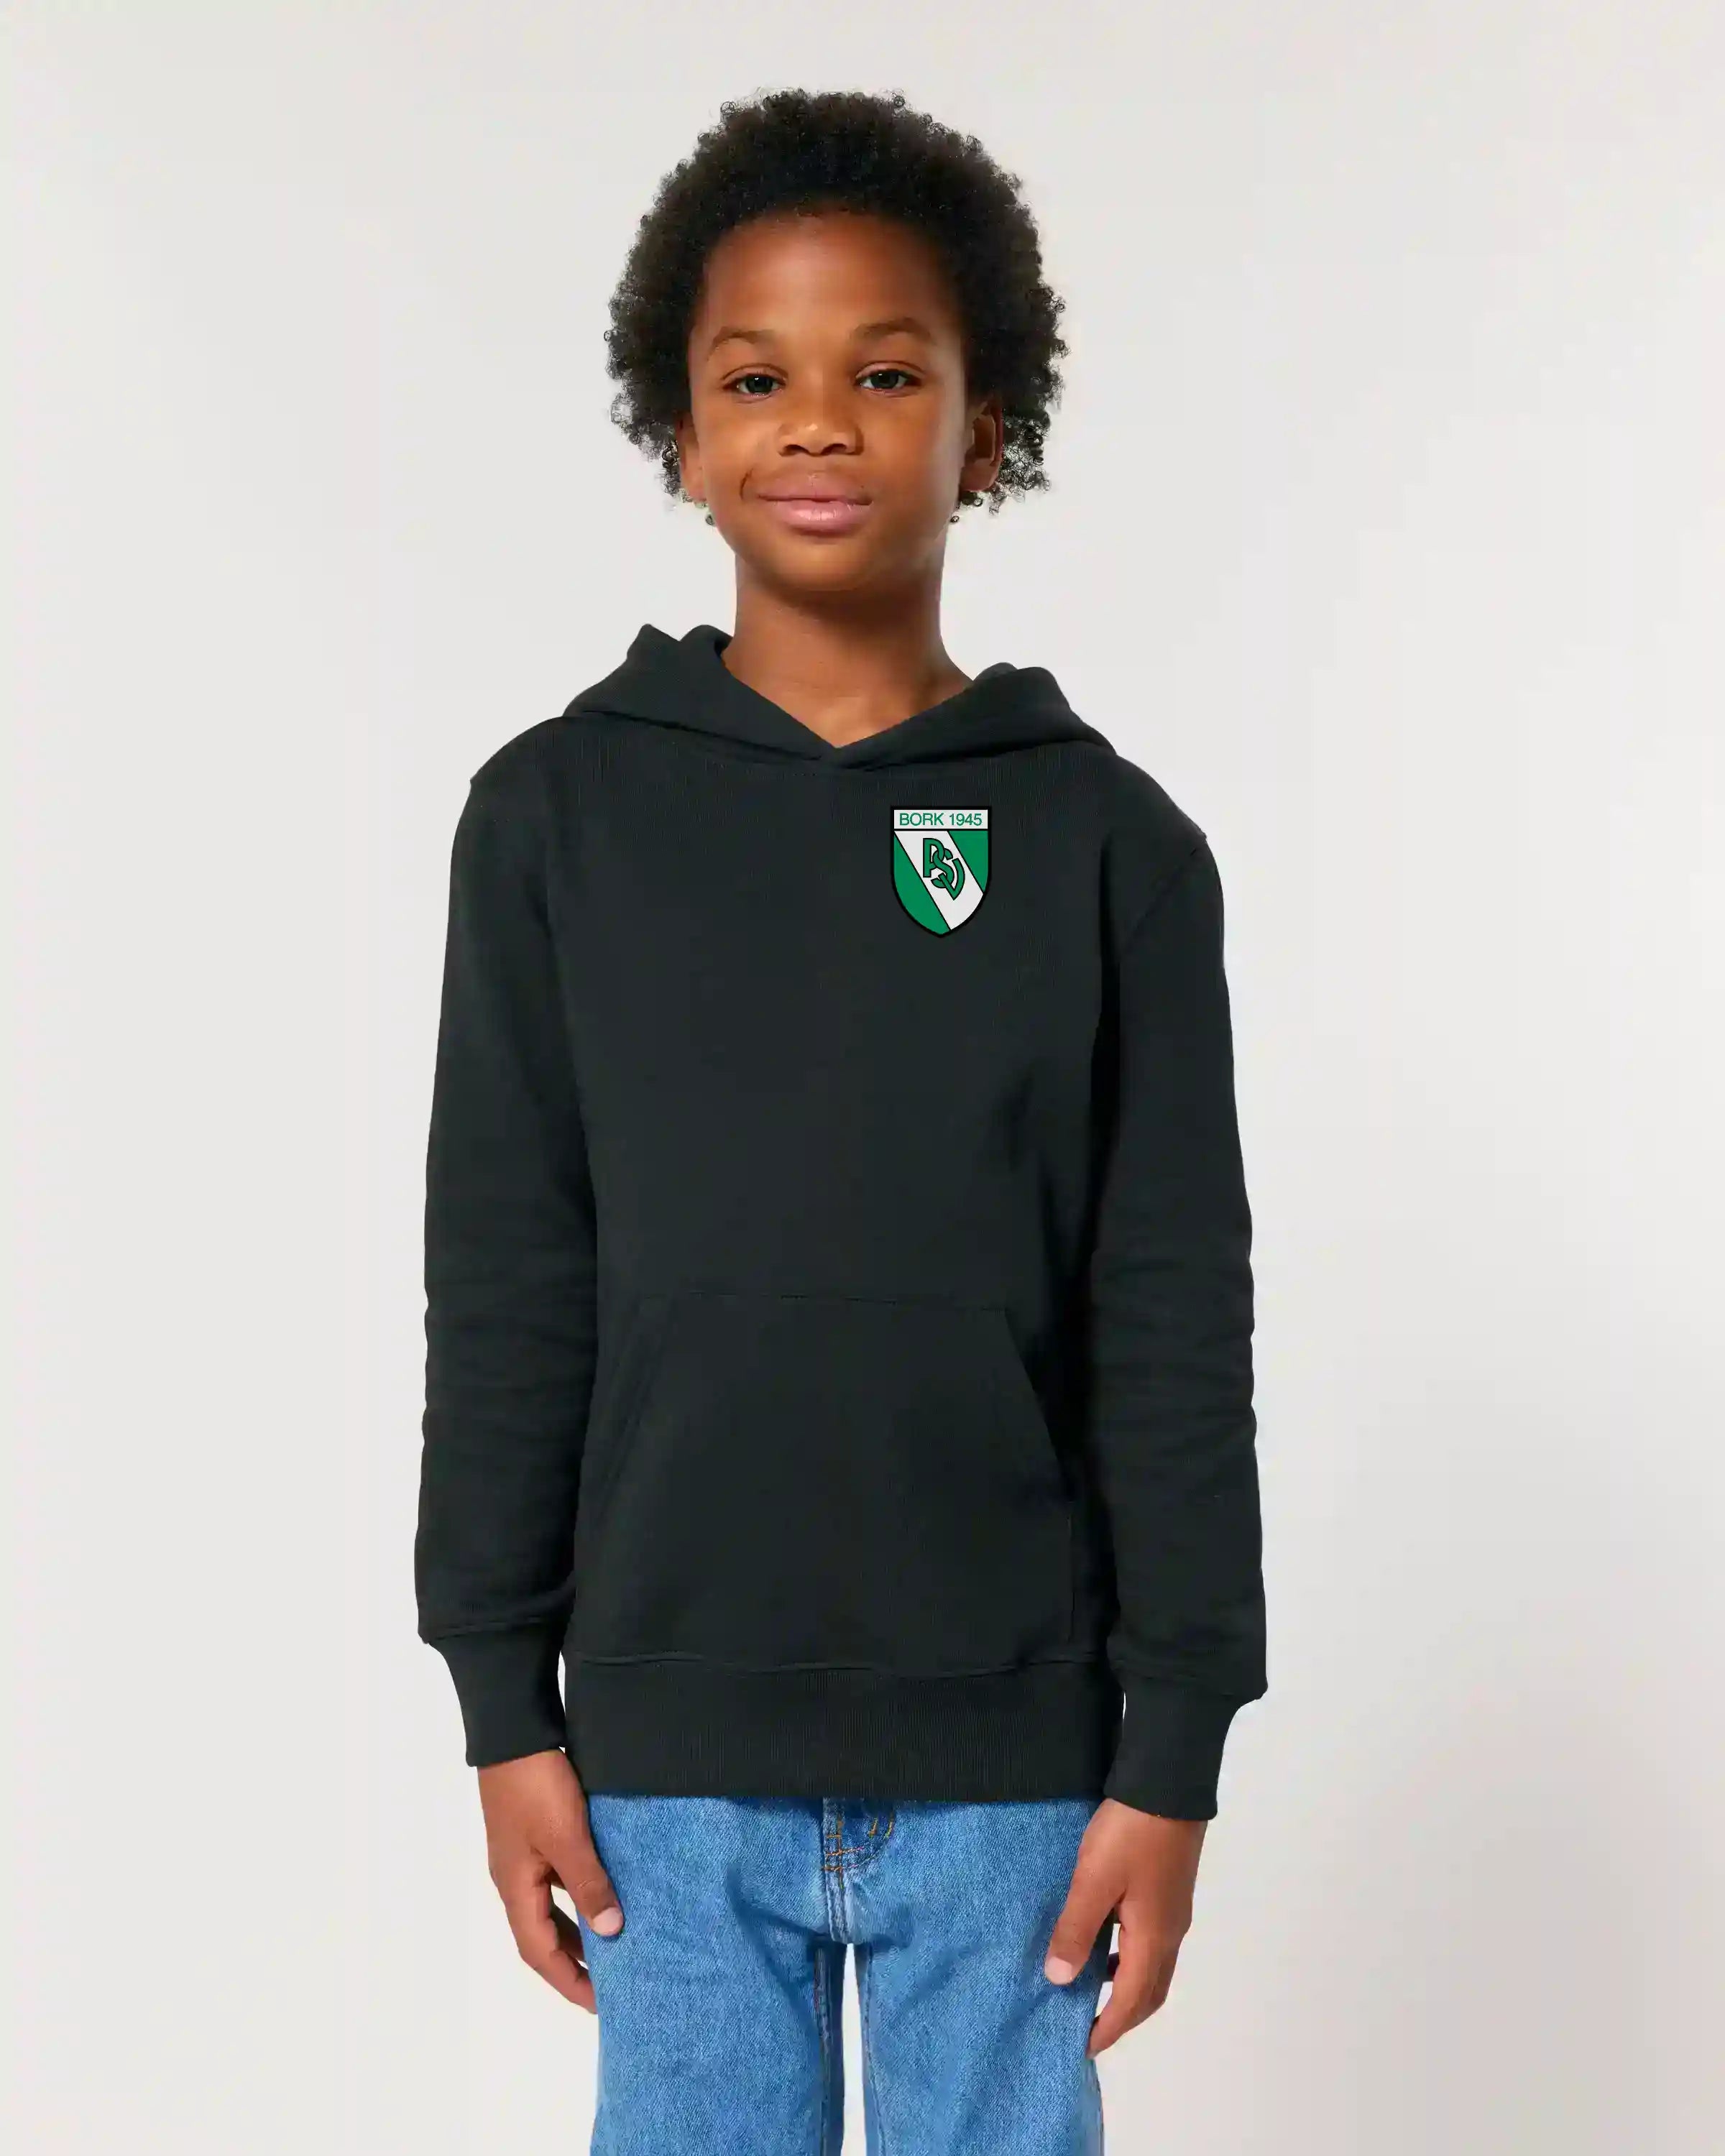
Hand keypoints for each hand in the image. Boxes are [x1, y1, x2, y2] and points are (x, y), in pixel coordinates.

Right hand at [477, 1749, 623, 2009]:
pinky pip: (559, 1878)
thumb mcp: (567, 1837)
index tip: (601, 2005)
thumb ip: (588, 1884)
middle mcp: (515, 1878)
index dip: (568, 1981)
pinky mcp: (536, 1832)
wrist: (514, 1730)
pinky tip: (606, 1889)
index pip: (539, 1952)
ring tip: (616, 1944)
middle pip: (543, 1935)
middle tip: (614, 1982)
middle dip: (575, 1962)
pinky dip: (580, 1893)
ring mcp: (523, 1855)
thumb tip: (611, 1932)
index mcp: (515, 1887)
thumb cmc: (535, 1785)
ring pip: (552, 1906)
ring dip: (579, 1928)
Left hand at [1042, 1797, 1206, 2057]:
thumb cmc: (1130, 1835)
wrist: (1170, 1785)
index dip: (1107, 2028)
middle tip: (1089, 2027)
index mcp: (1153, 1939)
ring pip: (1154, 1967)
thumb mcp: (1093, 1881)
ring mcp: (1174, 1912)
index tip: (1082, 2047)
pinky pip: (1152, 1943)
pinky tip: (1105, 1938)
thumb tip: (1059, 1980)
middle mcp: (1170, 1933)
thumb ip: (1076, 1930)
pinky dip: (1130, 1958)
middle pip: (1150, 1993)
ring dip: (1126, 1986)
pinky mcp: (1171, 1891)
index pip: (1131, 2002)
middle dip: (1122, 2017)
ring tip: (1090, 1986)